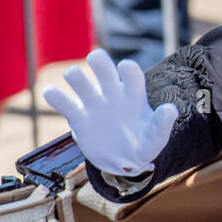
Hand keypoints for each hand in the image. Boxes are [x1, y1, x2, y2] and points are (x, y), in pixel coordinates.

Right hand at [41, 48, 178, 176]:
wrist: (124, 161)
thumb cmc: (143, 145)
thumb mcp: (155, 139)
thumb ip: (162, 125)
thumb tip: (170, 109)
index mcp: (133, 96)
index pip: (131, 74)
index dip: (127, 68)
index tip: (125, 67)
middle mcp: (112, 94)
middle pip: (103, 67)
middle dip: (99, 60)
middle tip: (95, 61)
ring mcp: (93, 103)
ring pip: (79, 79)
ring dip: (75, 76)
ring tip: (76, 82)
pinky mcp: (78, 117)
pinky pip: (62, 102)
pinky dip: (54, 95)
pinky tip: (51, 93)